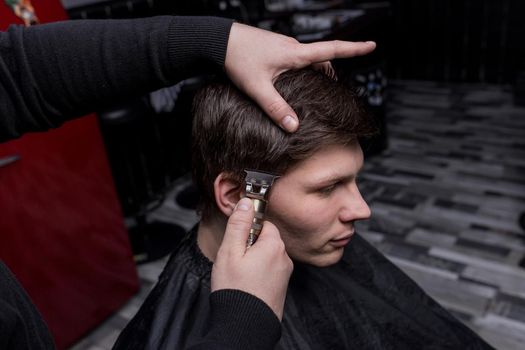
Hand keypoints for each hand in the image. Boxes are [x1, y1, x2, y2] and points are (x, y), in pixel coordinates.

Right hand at [211, 198, 292, 319]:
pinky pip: (269, 270)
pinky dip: (258, 273)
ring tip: (239, 274)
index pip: (263, 223)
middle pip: (265, 239)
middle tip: (235, 259)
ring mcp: (284, 274)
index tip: (237, 241)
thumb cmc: (236, 289)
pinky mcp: (281, 287)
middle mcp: (284, 258)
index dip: (247, 229)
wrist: (246, 325)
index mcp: (274, 245)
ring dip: (253, 260)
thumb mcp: (230, 251)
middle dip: (250, 245)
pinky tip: (246, 284)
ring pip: (266, 256)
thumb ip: (239, 225)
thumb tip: (246, 203)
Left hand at [225, 22, 375, 131]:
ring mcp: (283, 46)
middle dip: (332, 73)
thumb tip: (294, 126)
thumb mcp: (258, 88)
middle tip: (335, 92)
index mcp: (295, 54)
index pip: (332, 50)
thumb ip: (276, 108)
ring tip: (314, 92)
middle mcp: (292, 47)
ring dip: (315, 73)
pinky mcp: (274, 49)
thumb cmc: (237, 59)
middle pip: (322, 59)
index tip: (373, 45)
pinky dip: (302, 70)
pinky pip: (296, 59)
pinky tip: (291, 84)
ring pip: (308, 60)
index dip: (354, 49)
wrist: (218, 39)